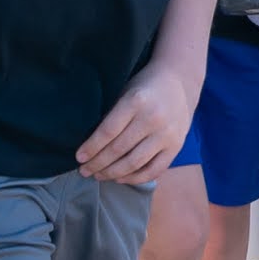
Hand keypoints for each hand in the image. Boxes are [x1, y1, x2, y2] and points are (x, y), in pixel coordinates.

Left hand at [73, 54, 202, 184]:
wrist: (179, 80)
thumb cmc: (144, 87)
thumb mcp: (125, 93)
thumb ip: (112, 116)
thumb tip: (90, 147)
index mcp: (136, 101)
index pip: (108, 131)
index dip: (91, 148)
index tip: (79, 158)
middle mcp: (153, 119)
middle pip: (118, 149)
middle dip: (98, 163)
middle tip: (84, 171)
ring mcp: (167, 135)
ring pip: (134, 163)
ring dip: (112, 173)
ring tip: (99, 176)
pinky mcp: (176, 147)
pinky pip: (154, 170)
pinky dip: (135, 178)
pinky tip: (120, 178)